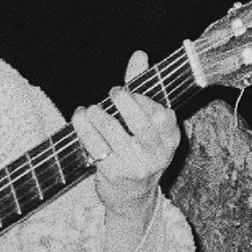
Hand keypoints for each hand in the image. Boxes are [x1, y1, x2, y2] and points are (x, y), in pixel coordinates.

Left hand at [70, 50, 181, 223]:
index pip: (162, 114)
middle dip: (124, 102)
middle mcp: (158, 153)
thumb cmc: (138, 149)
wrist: (132, 197)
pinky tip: (79, 117)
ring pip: (114, 133)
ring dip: (98, 115)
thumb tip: (139, 54)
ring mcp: (136, 165)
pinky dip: (83, 128)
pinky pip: (95, 146)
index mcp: (171, 137)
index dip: (143, 99)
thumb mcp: (147, 123)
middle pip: (141, 123)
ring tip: (90, 108)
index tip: (127, 90)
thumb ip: (142, 87)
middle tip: (113, 92)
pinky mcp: (114, 174)